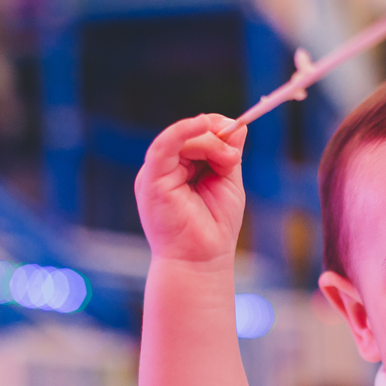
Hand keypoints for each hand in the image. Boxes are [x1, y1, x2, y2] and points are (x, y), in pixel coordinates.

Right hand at [134, 114, 246, 263]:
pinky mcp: (150, 180)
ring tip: (227, 162)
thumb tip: (236, 124)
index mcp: (180, 168)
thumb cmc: (214, 227)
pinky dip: (182, 131)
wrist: (200, 261)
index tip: (236, 134)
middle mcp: (164, 168)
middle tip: (233, 158)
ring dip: (209, 143)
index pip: (195, 135)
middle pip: (189, 133)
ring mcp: (155, 173)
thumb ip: (228, 155)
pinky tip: (202, 124)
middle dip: (216, 137)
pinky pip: (164, 146)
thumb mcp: (227, 182)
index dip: (216, 128)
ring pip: (181, 138)